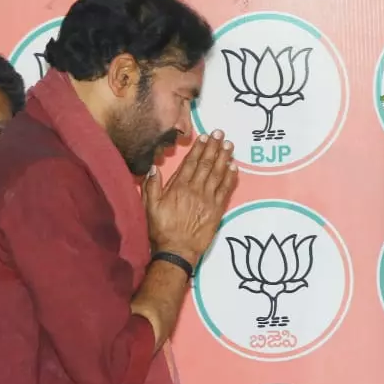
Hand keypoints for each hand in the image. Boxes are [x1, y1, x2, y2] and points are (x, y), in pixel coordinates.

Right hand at [143, 130, 237, 264]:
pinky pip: (226, 190)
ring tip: (229, 145)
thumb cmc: (161, 229)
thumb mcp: (149, 206)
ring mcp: (208, 199)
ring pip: (218, 174)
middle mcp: (195, 189)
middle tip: (221, 134)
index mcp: (179, 187)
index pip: (191, 162)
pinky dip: (230, 177)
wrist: (177, 250)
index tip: (205, 137)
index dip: (199, 148)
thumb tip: (153, 167)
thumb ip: (151, 185)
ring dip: (224, 158)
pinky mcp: (217, 210)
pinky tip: (234, 166)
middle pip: (206, 164)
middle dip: (214, 147)